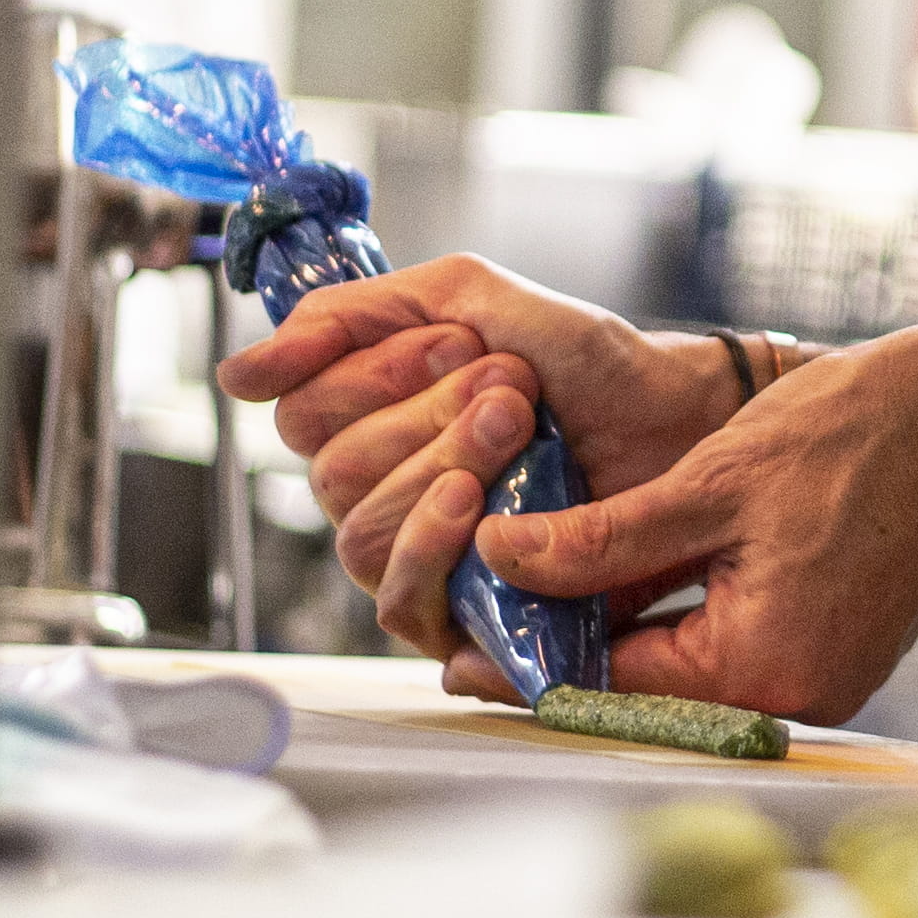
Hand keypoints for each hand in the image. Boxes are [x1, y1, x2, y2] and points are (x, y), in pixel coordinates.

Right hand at [217, 254, 735, 668]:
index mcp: (370, 417)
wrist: (680, 422)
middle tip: (508, 389)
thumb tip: (237, 371)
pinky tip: (474, 504)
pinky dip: (429, 544)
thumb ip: (354, 314)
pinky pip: (396, 600)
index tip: (459, 345)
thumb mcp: (470, 301)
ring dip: (436, 467)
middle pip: (328, 470)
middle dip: (420, 417)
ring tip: (515, 428)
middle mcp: (379, 489)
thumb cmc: (586, 366)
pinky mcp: (456, 617)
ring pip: (357, 529)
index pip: (300, 408)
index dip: (369, 374)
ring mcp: (415, 554)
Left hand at [471, 318, 917, 727]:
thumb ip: (601, 538)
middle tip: (488, 612)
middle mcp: (794, 695)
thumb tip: (501, 556)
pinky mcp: (833, 655)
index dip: (526, 663)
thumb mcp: (708, 482)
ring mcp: (821, 681)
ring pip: (686, 672)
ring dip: (621, 633)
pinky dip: (678, 623)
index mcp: (761, 665)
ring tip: (545, 587)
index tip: (458, 653)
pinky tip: (626, 581)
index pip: (611, 686)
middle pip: (648, 689)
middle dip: (569, 647)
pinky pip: (732, 653)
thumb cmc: (858, 436)